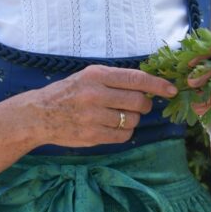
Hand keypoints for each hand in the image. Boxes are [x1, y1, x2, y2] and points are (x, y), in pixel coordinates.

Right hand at [33, 64, 177, 146]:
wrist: (39, 114)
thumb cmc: (68, 93)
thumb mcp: (88, 76)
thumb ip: (115, 79)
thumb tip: (148, 85)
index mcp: (97, 75)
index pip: (136, 79)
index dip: (158, 85)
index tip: (171, 90)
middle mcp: (96, 94)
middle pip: (139, 102)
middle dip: (145, 105)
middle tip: (140, 106)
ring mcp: (94, 117)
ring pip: (132, 120)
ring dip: (132, 119)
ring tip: (118, 115)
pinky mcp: (92, 135)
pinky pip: (123, 136)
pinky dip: (124, 132)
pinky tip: (113, 126)